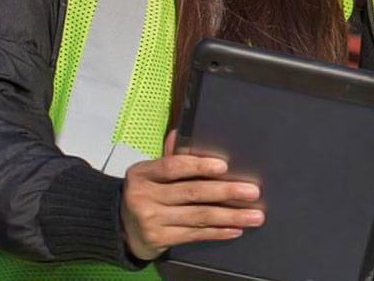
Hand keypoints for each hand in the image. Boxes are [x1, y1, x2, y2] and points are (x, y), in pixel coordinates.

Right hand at [120, 131, 263, 260]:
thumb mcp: (149, 173)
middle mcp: (144, 197)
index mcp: (142, 174)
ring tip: (253, 215)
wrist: (120, 227)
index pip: (172, 166)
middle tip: (252, 191)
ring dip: (230, 216)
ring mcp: (151, 220)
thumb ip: (169, 156)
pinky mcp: (158, 240)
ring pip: (198, 216)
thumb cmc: (144, 193)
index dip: (199, 165)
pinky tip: (235, 229)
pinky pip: (194, 235)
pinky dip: (217, 232)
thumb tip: (179, 133)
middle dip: (226, 192)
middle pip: (192, 192)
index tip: (224, 166)